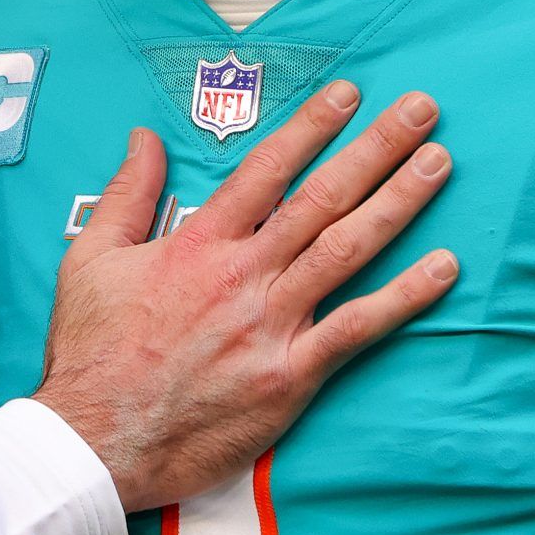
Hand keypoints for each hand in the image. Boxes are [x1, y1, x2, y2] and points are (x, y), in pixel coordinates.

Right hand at [33, 81, 456, 510]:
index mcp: (198, 242)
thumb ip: (127, 194)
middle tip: (423, 109)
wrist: (96, 441)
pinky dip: (403, 298)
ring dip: (398, 203)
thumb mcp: (91, 259)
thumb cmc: (90, 353)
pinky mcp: (289, 377)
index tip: (351, 93)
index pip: (267, 168)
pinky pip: (356, 329)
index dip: (313, 126)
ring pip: (347, 250)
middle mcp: (243, 274)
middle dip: (377, 147)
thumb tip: (145, 137)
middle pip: (322, 197)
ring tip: (438, 163)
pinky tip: (444, 269)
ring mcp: (270, 324)